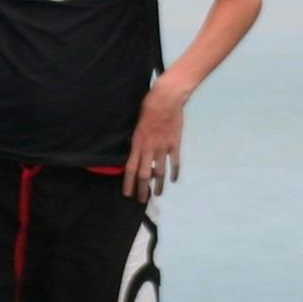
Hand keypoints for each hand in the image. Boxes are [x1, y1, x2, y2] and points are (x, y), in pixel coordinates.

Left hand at [124, 78, 187, 200]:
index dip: (129, 182)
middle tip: (142, 201)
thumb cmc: (148, 108)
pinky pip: (174, 161)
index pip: (131, 168)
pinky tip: (174, 180)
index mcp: (137, 143)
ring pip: (160, 171)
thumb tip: (135, 153)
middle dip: (143, 189)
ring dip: (158, 185)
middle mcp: (149, 148)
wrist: (166, 100)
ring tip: (158, 194)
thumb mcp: (136, 125)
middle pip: (144, 174)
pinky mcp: (175, 144)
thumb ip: (136, 141)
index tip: (128, 194)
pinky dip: (174, 172)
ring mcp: (163, 147)